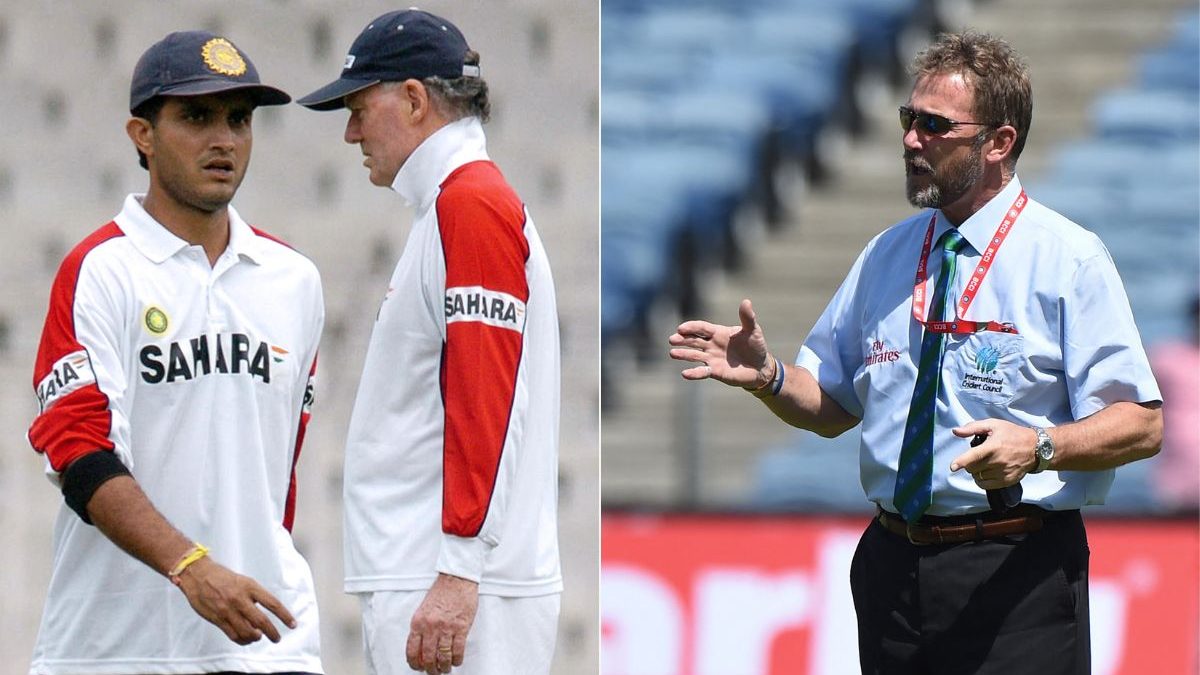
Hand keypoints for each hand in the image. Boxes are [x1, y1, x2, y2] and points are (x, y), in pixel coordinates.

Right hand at [175, 556, 295, 644]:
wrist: (198, 575)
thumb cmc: (222, 577)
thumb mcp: (243, 581)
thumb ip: (254, 597)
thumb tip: (264, 615)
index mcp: (250, 587)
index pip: (273, 604)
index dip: (284, 616)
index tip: (292, 624)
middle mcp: (240, 599)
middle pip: (261, 621)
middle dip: (272, 632)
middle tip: (277, 638)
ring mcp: (228, 610)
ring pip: (247, 632)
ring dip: (256, 638)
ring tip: (258, 637)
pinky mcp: (218, 619)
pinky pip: (233, 635)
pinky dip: (242, 640)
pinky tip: (246, 639)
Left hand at [407, 573, 478, 673]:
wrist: (456, 579)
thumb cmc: (441, 592)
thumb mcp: (423, 609)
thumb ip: (421, 627)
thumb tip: (421, 648)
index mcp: (418, 622)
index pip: (412, 650)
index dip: (415, 663)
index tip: (419, 668)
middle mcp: (430, 627)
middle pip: (428, 657)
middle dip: (431, 669)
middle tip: (434, 672)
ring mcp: (446, 628)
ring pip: (443, 656)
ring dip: (445, 667)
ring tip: (446, 669)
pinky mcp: (461, 627)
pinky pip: (458, 650)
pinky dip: (457, 659)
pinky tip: (457, 661)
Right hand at [668, 298, 772, 387]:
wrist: (760, 367)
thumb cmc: (756, 346)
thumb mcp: (753, 330)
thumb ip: (747, 318)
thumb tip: (746, 301)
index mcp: (718, 332)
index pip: (701, 328)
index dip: (691, 328)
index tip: (681, 328)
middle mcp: (711, 345)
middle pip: (694, 340)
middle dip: (683, 340)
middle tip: (672, 339)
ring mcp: (712, 358)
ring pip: (694, 355)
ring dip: (683, 354)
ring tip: (672, 353)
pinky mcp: (715, 371)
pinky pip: (702, 372)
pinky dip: (694, 373)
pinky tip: (684, 374)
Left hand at [950, 419, 1038, 488]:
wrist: (1035, 448)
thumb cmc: (1012, 434)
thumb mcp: (993, 425)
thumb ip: (972, 427)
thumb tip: (955, 431)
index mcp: (993, 446)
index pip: (974, 456)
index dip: (961, 462)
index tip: (953, 467)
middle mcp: (998, 461)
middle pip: (972, 468)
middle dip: (969, 463)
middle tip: (977, 456)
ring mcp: (1003, 473)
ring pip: (978, 477)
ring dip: (976, 471)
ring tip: (984, 463)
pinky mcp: (1007, 481)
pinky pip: (986, 485)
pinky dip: (982, 480)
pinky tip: (987, 472)